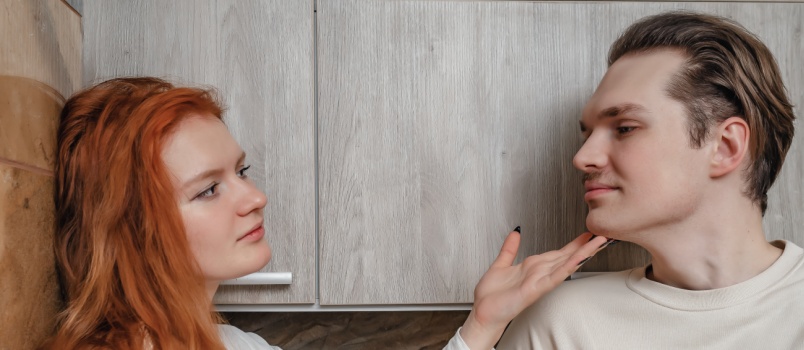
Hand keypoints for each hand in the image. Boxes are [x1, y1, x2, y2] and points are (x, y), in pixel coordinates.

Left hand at [459, 230, 608, 348]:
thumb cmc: (491, 296)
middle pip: (567, 256)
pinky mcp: (536, 289)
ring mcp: (539, 281)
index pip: (558, 252)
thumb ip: (510, 248)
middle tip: (603, 236)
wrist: (483, 313)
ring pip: (565, 264)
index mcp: (532, 266)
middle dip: (585, 246)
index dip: (574, 243)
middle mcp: (538, 273)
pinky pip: (554, 276)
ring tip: (599, 243)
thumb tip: (516, 232)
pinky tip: (578, 259)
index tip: (587, 234)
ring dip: (583, 253)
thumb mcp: (501, 264)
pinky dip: (567, 267)